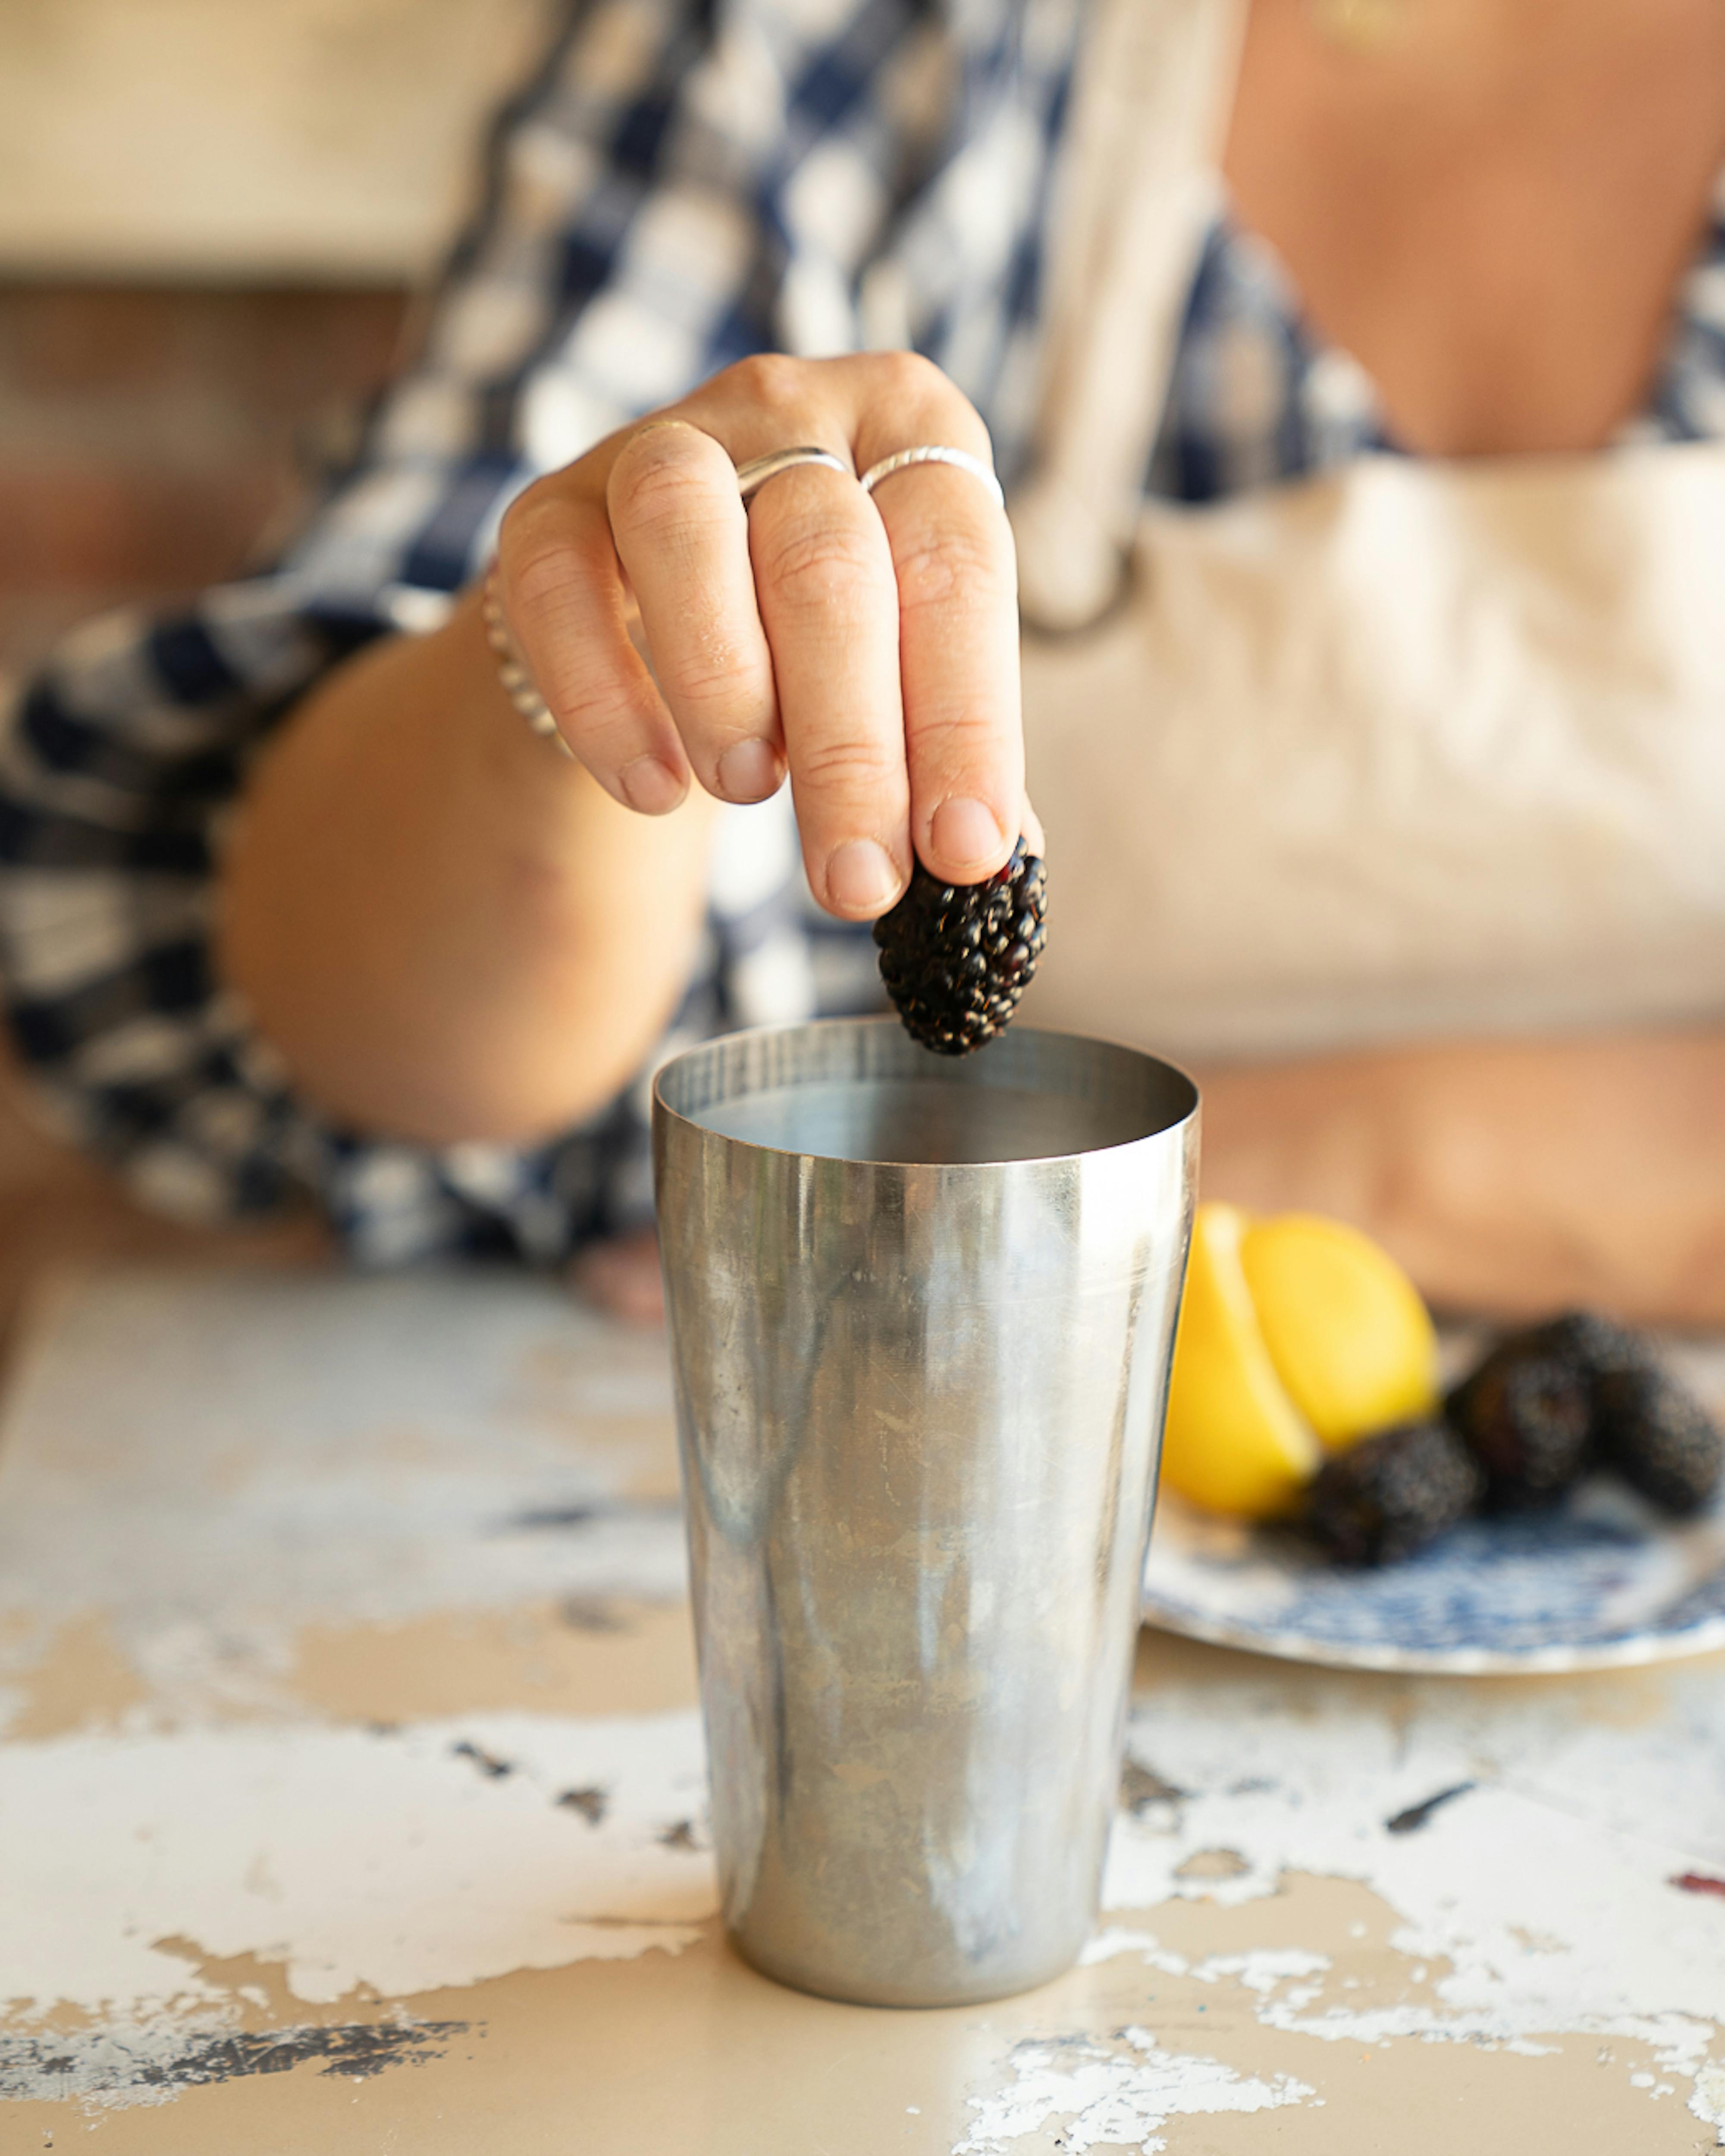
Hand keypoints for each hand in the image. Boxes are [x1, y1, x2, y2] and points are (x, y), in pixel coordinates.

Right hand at [493, 353, 1028, 917]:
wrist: (664, 614)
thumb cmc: (817, 650)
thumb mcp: (900, 675)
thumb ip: (942, 754)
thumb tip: (990, 867)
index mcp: (913, 429)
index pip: (954, 568)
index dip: (966, 720)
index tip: (964, 851)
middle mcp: (790, 407)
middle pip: (827, 562)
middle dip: (851, 748)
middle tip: (855, 882)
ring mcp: (659, 443)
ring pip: (683, 529)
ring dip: (724, 682)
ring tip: (747, 790)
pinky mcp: (550, 508)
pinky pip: (560, 588)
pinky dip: (604, 699)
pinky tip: (651, 787)